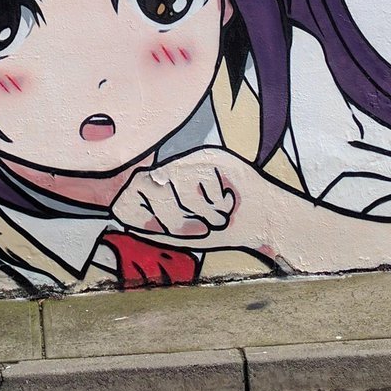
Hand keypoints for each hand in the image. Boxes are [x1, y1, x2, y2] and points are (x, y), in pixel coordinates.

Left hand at [113, 146, 390, 273]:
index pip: (133, 188)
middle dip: (164, 217)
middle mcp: (180, 167)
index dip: (131, 209)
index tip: (146, 230)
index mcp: (170, 185)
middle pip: (145, 183)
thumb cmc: (232, 231)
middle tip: (193, 230)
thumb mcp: (187, 232)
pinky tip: (229, 204)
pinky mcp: (215, 157)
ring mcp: (196, 159)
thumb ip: (156, 226)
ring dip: (194, 213)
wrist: (273, 225)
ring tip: (216, 219)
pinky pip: (197, 180)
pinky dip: (212, 203)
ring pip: (170, 182)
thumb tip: (117, 216)